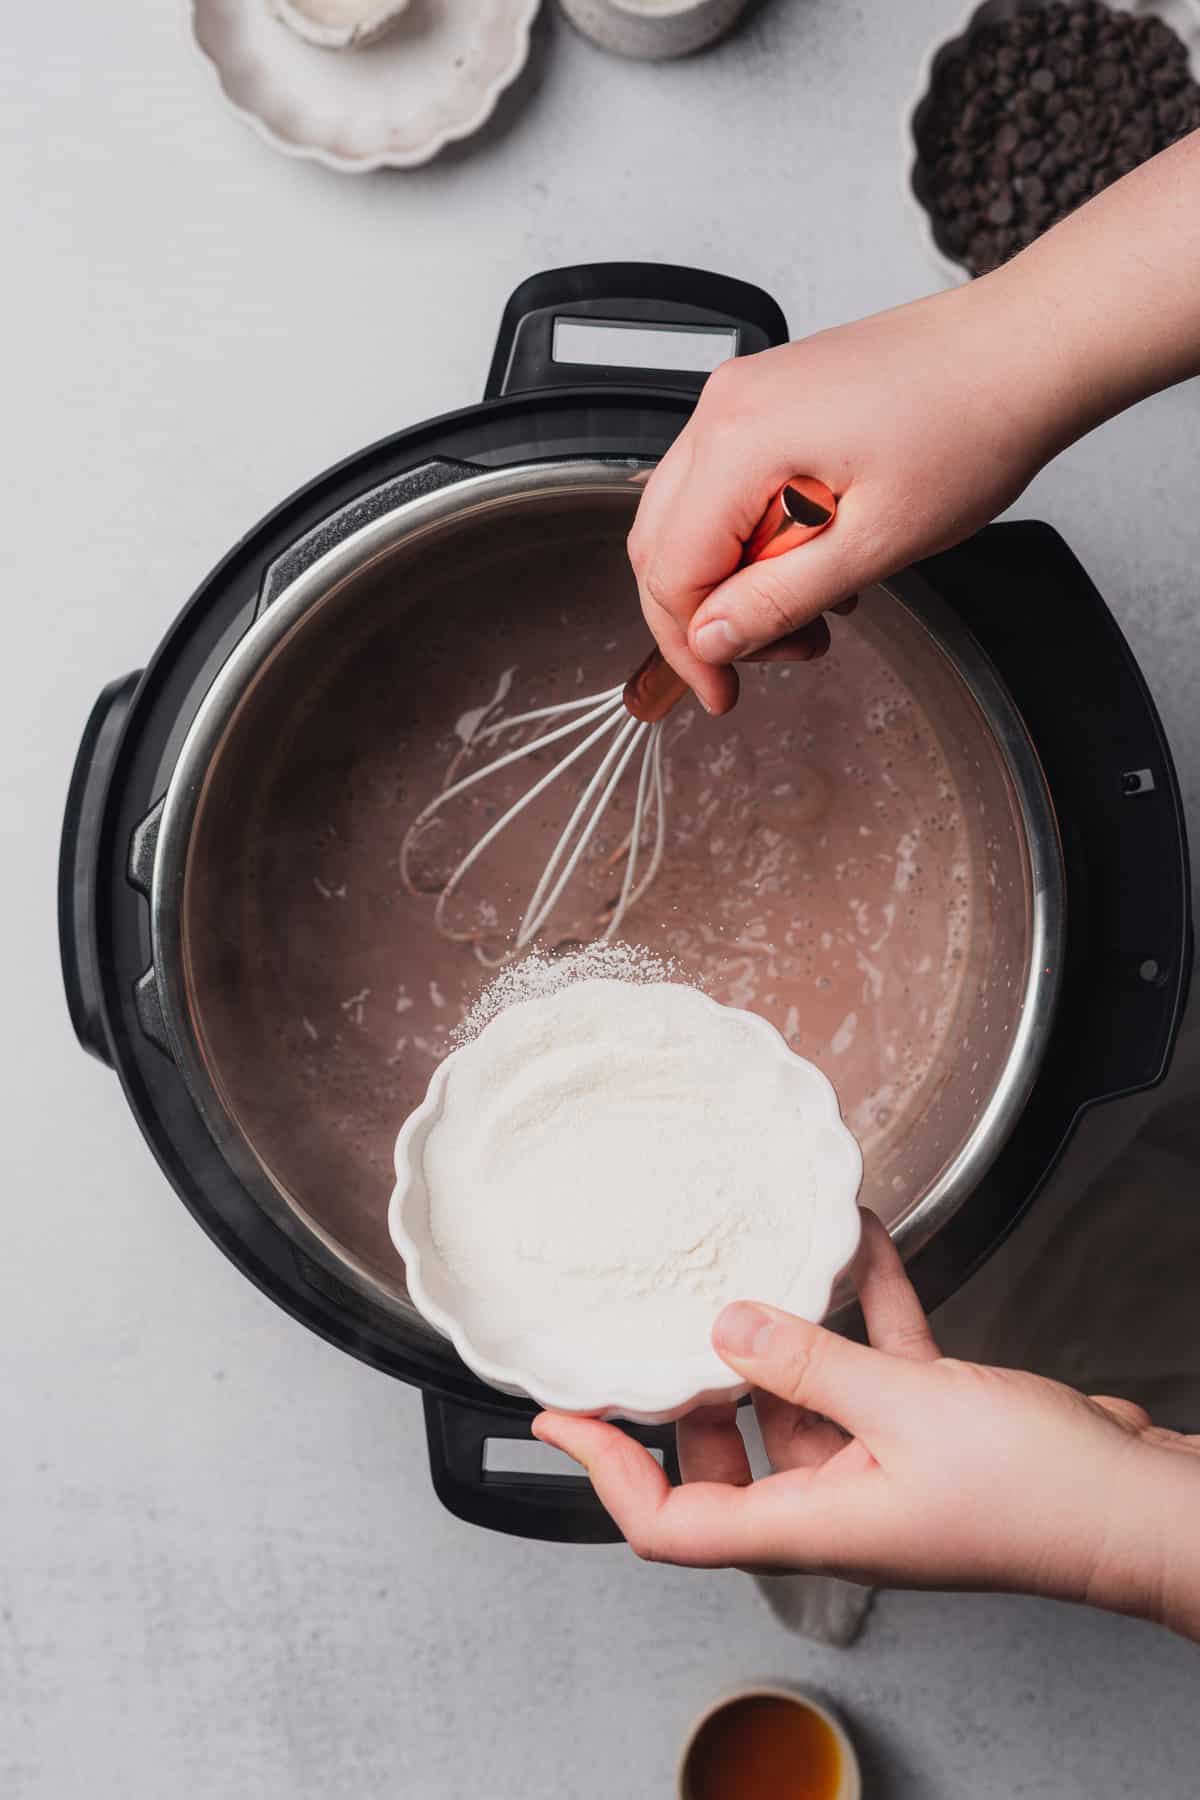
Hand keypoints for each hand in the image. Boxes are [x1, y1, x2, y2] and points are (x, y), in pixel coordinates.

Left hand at [533, 1213, 1199, 1639]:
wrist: (1138, 1504)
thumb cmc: (1036, 1492)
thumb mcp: (906, 1410)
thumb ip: (808, 1363)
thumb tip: (722, 1324)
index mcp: (812, 1523)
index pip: (669, 1521)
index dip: (606, 1469)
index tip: (559, 1412)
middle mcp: (836, 1500)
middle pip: (723, 1454)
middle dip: (690, 1384)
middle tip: (659, 1314)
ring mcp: (881, 1463)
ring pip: (797, 1395)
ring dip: (782, 1325)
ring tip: (752, 1250)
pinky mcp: (928, 1425)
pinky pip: (871, 1359)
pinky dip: (859, 1302)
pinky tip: (854, 1236)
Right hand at [627, 273, 1068, 715]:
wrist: (1022, 351)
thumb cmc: (970, 427)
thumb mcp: (874, 545)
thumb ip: (779, 600)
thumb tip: (710, 641)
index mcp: (741, 439)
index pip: (671, 570)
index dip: (689, 646)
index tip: (721, 692)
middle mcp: (726, 407)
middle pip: (663, 542)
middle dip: (708, 617)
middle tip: (775, 656)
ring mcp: (744, 396)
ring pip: (691, 516)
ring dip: (736, 580)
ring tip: (814, 611)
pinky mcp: (770, 397)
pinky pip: (728, 484)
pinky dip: (756, 537)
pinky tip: (816, 560)